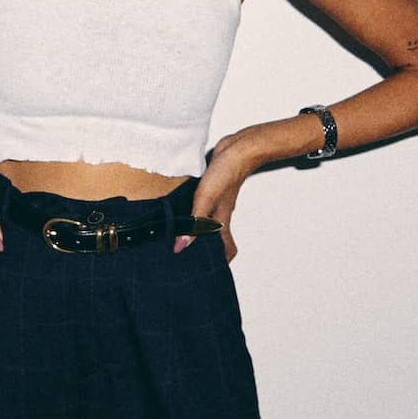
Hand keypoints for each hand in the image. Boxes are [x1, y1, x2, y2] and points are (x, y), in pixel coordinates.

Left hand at [176, 132, 255, 259]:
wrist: (239, 148)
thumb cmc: (227, 172)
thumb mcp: (206, 199)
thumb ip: (194, 222)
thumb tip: (182, 246)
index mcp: (222, 221)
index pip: (227, 248)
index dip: (221, 261)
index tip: (207, 269)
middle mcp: (221, 213)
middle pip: (215, 236)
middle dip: (203, 246)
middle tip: (184, 252)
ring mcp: (218, 200)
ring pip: (207, 221)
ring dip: (196, 228)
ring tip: (178, 233)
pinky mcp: (213, 188)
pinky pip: (203, 205)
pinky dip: (194, 210)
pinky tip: (181, 207)